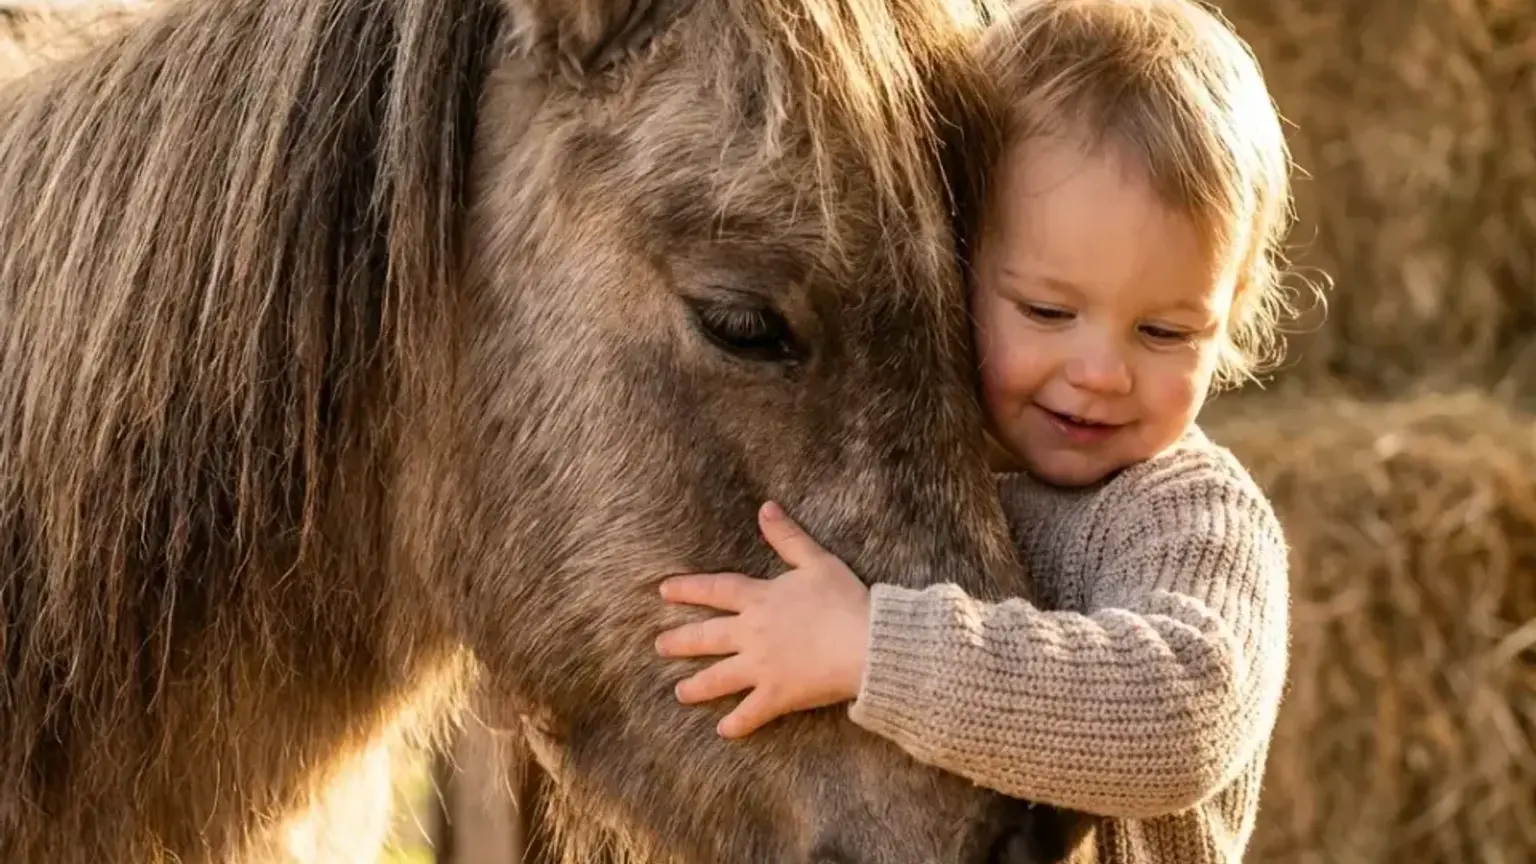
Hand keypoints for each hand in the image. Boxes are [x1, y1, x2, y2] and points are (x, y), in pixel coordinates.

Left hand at [655, 501, 870, 738]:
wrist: (866, 643)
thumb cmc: (845, 599)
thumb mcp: (817, 560)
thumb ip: (788, 536)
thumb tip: (765, 507)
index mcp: (760, 599)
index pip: (716, 590)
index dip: (688, 589)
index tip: (663, 591)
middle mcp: (752, 633)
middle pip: (708, 637)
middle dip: (681, 642)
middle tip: (659, 646)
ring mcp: (762, 667)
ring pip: (719, 678)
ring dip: (697, 687)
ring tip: (680, 693)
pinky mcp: (778, 695)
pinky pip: (751, 713)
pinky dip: (737, 724)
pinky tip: (723, 732)